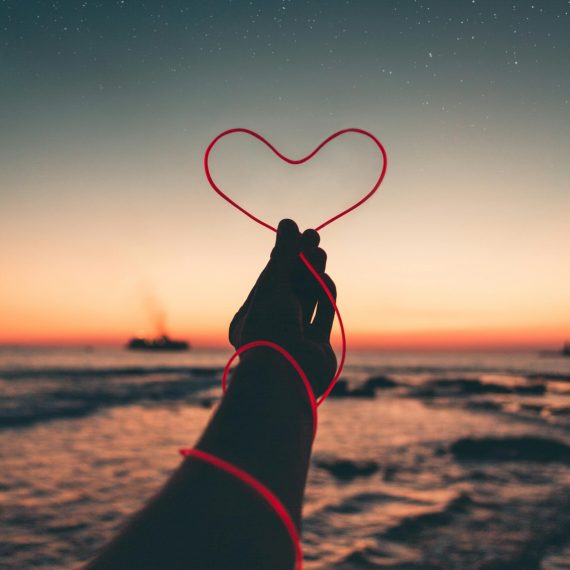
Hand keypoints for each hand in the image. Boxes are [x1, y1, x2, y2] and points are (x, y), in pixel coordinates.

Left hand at [229, 219, 336, 396]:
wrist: (286, 374)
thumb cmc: (270, 329)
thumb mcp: (274, 286)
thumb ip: (284, 256)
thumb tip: (288, 223)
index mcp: (253, 316)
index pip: (271, 279)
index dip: (286, 255)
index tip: (298, 233)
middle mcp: (273, 327)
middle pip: (291, 287)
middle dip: (302, 262)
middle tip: (314, 237)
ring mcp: (296, 338)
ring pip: (308, 300)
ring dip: (314, 275)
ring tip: (320, 253)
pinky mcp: (318, 347)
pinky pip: (322, 316)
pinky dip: (324, 297)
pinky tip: (325, 280)